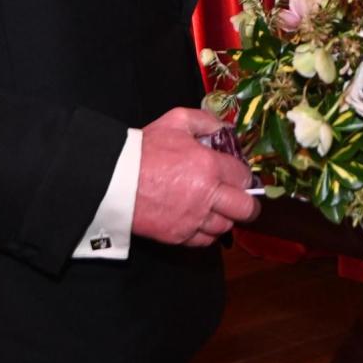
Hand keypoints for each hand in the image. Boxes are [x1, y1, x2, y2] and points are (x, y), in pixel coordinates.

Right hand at [132, 107, 259, 246]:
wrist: (115, 179)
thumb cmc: (145, 148)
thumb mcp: (176, 121)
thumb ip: (205, 121)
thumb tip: (224, 128)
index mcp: (209, 166)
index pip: (244, 177)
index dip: (242, 174)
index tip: (236, 174)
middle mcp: (207, 196)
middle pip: (246, 209)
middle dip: (247, 203)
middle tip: (239, 196)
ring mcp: (193, 219)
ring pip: (226, 227)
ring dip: (225, 217)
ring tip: (216, 207)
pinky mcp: (179, 236)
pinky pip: (205, 241)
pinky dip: (207, 232)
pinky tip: (201, 219)